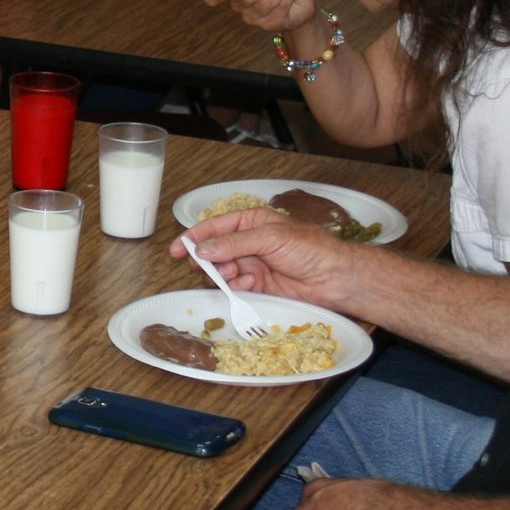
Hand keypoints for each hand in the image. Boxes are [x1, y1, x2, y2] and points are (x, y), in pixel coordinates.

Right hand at [169, 205, 362, 309]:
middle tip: (205, 267)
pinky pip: (234, 287)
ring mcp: (251, 264)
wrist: (332, 278)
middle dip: (208, 259)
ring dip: (224, 274)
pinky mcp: (257, 285)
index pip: (214, 226)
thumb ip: (234, 243)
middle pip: (213, 250)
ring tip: (238, 275)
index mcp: (251, 221)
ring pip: (221, 270)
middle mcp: (248, 242)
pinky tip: (252, 284)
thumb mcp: (269, 237)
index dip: (194, 237)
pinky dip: (238, 287)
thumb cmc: (309, 249)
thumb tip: (203, 249)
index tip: (177, 250)